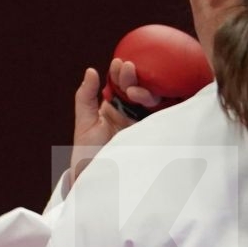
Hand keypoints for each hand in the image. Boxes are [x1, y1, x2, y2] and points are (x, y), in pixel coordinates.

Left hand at [71, 60, 157, 177]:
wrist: (96, 183)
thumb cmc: (87, 156)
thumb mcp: (84, 123)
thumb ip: (86, 97)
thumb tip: (91, 70)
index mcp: (114, 108)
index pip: (120, 85)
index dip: (120, 73)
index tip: (118, 63)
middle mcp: (130, 114)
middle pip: (137, 89)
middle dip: (133, 77)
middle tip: (127, 69)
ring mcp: (142, 125)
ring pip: (151, 101)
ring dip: (144, 91)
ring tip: (133, 91)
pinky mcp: (153, 136)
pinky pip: (163, 118)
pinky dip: (163, 106)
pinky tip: (155, 99)